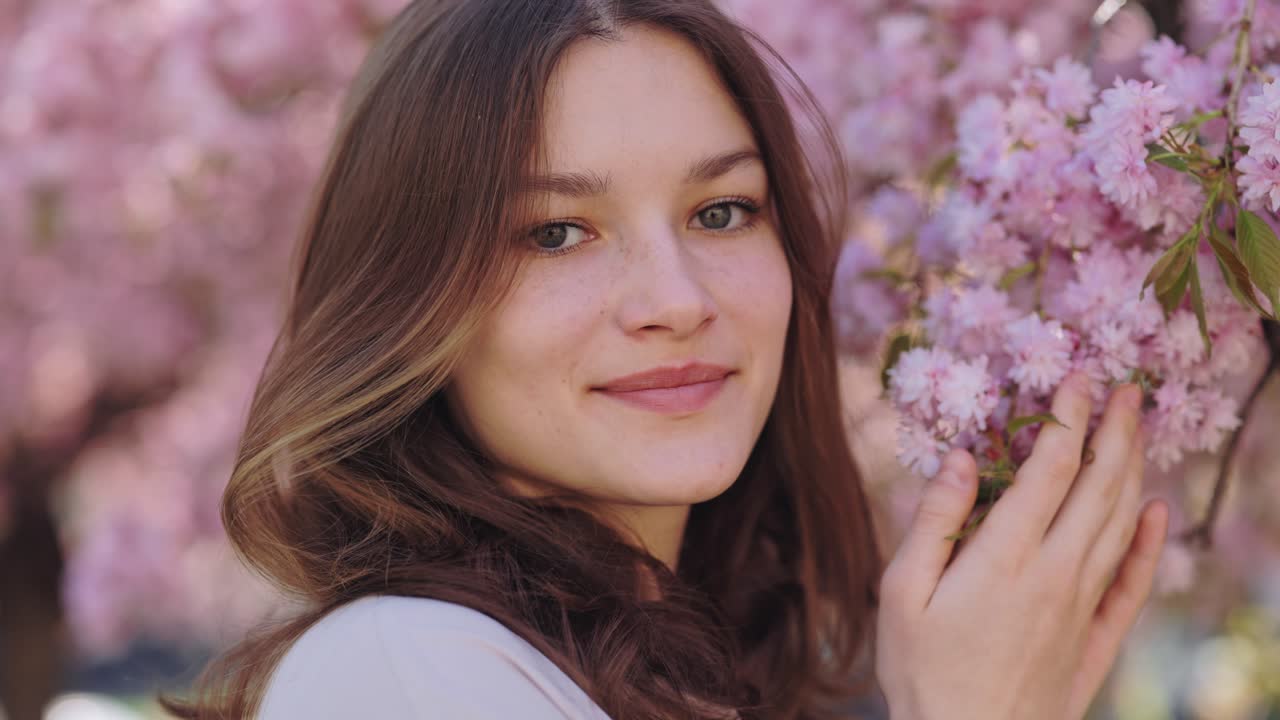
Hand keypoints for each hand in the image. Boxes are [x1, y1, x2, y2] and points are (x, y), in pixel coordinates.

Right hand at [875, 373, 1169, 719]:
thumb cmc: (921, 671)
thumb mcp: (902, 592)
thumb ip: (935, 521)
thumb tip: (960, 458)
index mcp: (1005, 557)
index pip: (1051, 467)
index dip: (1067, 416)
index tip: (1077, 377)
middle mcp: (1055, 573)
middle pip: (1099, 486)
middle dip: (1114, 430)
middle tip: (1126, 388)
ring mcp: (1082, 607)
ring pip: (1120, 523)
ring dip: (1133, 469)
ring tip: (1137, 429)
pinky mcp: (1094, 640)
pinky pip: (1132, 582)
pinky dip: (1148, 541)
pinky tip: (1157, 511)